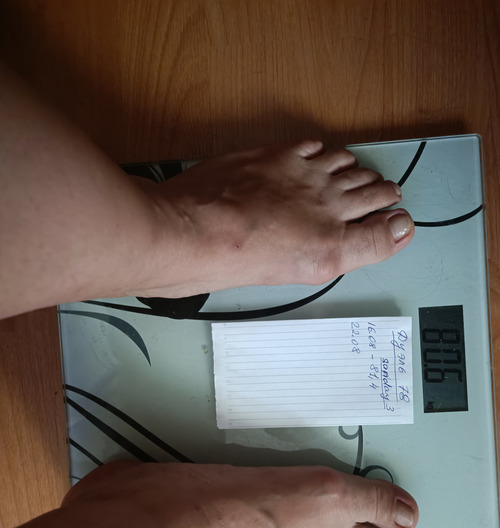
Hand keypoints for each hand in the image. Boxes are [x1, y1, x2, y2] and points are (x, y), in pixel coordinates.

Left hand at [138, 140, 413, 297]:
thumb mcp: (310, 270)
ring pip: (341, 163)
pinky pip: (307, 145)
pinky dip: (318, 149)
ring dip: (353, 167)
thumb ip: (363, 247)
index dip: (393, 218)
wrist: (194, 232)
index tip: (399, 217)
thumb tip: (399, 230)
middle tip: (387, 190)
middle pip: (365, 186)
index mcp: (333, 235)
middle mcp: (324, 198)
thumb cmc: (241, 261)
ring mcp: (298, 172)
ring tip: (358, 171)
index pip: (378, 222)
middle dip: (380, 189)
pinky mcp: (272, 155)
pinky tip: (317, 151)